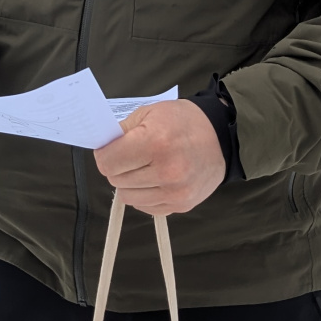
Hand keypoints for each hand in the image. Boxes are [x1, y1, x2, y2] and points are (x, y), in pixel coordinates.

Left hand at [93, 99, 224, 216]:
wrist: (221, 137)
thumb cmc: (182, 121)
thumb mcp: (148, 113)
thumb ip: (120, 131)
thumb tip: (99, 148)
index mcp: (155, 142)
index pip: (108, 162)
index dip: (104, 154)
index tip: (110, 148)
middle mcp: (166, 171)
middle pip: (116, 180)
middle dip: (118, 167)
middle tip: (132, 155)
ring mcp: (175, 192)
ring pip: (128, 197)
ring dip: (130, 183)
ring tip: (145, 167)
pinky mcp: (181, 205)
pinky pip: (145, 207)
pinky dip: (145, 194)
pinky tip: (156, 179)